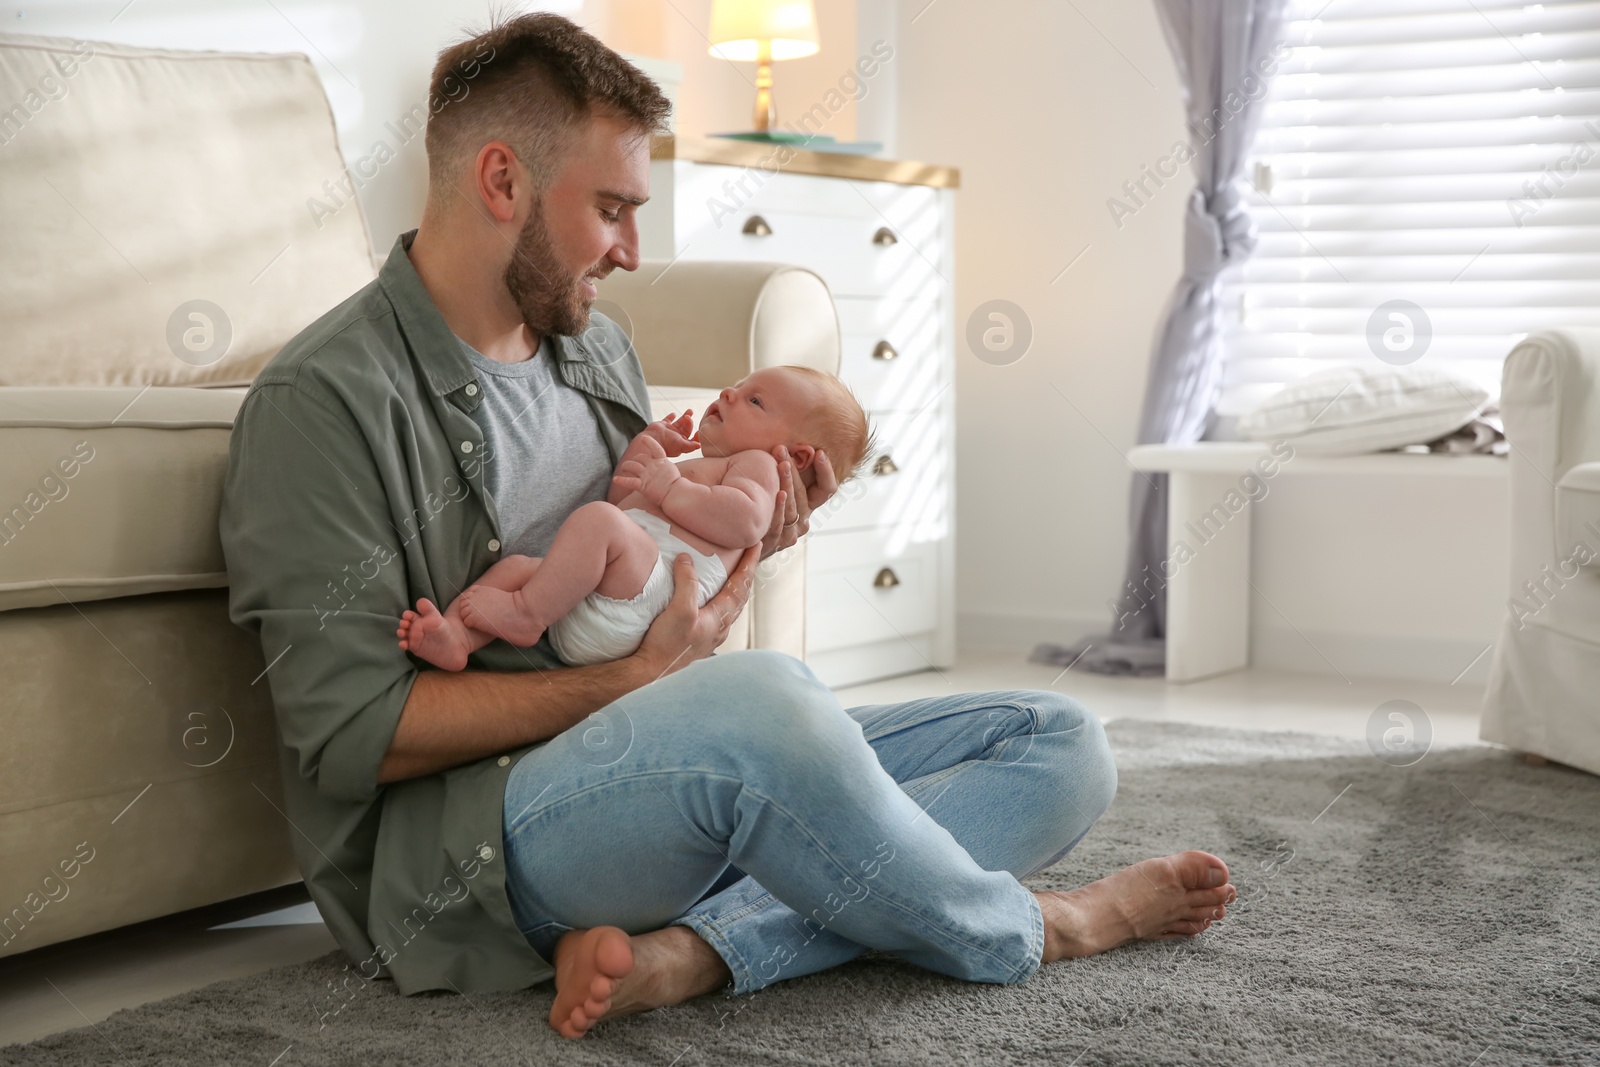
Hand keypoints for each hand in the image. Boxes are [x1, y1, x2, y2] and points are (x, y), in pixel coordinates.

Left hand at [611, 436, 679, 502]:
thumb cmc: (678, 486)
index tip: (643, 438)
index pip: (655, 448)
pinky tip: (615, 479)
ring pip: (632, 465)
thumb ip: (666, 467)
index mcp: (662, 461)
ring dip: (626, 466)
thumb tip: (665, 466)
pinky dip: (621, 480)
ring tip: (624, 468)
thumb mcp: (673, 471)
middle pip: (640, 457)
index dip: (649, 442)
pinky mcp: (642, 485)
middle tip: (633, 462)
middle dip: (635, 459)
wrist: (676, 494)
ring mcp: (647, 475)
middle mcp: (653, 466)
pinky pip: (629, 481)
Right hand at [632, 546, 759, 678]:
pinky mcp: (698, 640)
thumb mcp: (679, 609)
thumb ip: (687, 583)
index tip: (756, 545)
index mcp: (720, 617)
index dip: (749, 563)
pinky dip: (720, 600)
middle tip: (748, 555)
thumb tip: (687, 558)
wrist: (651, 674)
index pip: (741, 584)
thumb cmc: (667, 645)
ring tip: (732, 573)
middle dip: (746, 574)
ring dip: (734, 588)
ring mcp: (710, 636)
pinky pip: (717, 615)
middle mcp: (720, 627)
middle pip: (740, 595)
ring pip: (730, 607)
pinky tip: (709, 600)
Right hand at [640, 411, 698, 456]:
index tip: (698, 431)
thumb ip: (690, 445)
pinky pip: (668, 420)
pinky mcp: (662, 425)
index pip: (692, 440)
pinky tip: (674, 414)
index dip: (696, 436)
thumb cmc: (666, 445)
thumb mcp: (681, 445)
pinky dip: (671, 417)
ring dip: (685, 417)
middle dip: (689, 423)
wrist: (651, 440)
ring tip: (690, 411)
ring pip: (680, 423)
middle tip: (688, 418)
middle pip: (686, 429)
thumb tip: (699, 446)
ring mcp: (669, 431)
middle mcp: (676, 437)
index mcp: (681, 444)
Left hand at [758, 446, 837, 559]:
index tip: (819, 452)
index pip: (827, 489)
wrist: (741, 543)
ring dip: (787, 482)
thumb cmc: (758, 508)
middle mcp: (803, 521)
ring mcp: (790, 533)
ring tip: (781, 462)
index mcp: (808, 506)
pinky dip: (780, 507)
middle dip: (794, 470)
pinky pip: (779, 523)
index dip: (826, 471)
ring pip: (793, 506)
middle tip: (782, 449)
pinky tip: (779, 493)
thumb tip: (784, 441)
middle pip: (806, 494)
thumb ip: (783, 472)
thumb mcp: (775, 489)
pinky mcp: (775, 542)